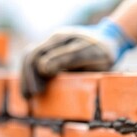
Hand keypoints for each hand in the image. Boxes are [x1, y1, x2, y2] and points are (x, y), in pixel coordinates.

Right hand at [20, 18, 134, 97]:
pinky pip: (35, 62)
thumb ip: (69, 59)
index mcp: (61, 38)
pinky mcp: (53, 53)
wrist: (110, 44)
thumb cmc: (104, 53)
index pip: (38, 55)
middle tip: (30, 97)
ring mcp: (52, 46)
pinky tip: (31, 91)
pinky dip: (30, 76)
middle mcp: (54, 40)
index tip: (37, 92)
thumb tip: (43, 69)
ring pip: (30, 59)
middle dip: (27, 77)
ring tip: (27, 97)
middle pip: (30, 56)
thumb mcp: (91, 55)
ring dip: (26, 77)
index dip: (33, 75)